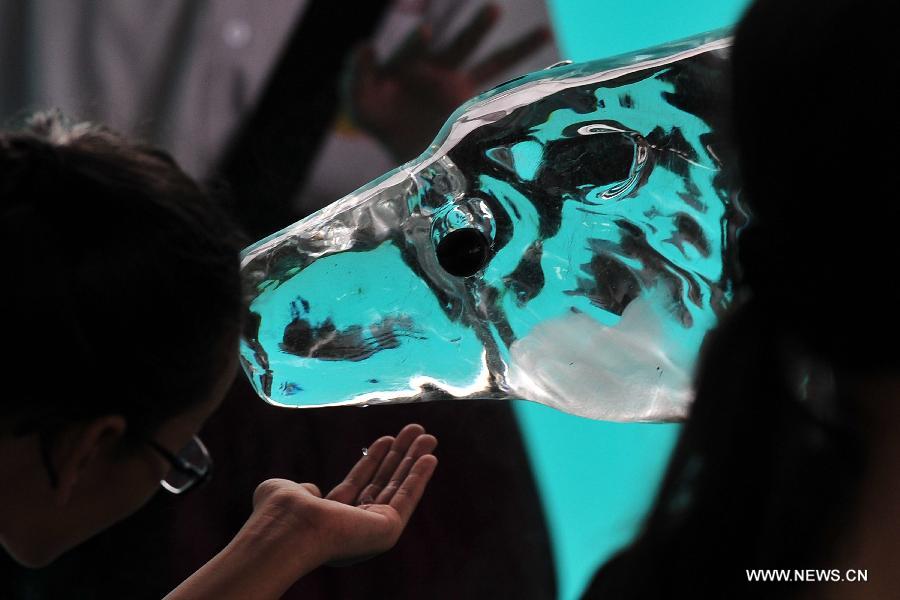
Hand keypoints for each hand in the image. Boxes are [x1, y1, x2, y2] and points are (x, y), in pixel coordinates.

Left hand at [250, 424, 437, 565]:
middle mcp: (355, 525)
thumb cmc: (281, 511)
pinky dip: (420, 477)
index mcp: (332, 517)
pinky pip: (407, 498)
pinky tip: (430, 457)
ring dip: (415, 461)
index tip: (387, 439)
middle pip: (384, 482)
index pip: (360, 483)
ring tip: (428, 437)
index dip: (374, 459)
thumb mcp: (285, 490)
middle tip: (415, 431)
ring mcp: (373, 529)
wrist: (289, 528)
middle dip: (401, 455)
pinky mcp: (387, 530)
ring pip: (399, 487)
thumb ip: (300, 488)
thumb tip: (310, 488)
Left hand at [345, 4, 551, 161]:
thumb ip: (356, 76)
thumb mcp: (360, 104)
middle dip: (474, 30)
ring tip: (524, 24)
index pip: (414, 51)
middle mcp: (435, 68)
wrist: (401, 154)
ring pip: (484, 60)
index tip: (423, 33)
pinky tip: (545, 54)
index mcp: (409, 66)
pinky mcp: (472, 102)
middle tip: (493, 12)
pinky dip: (520, 72)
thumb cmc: (378, 123)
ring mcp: (457, 84)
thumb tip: (364, 45)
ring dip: (502, 44)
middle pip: (457, 46)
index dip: (415, 44)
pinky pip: (499, 84)